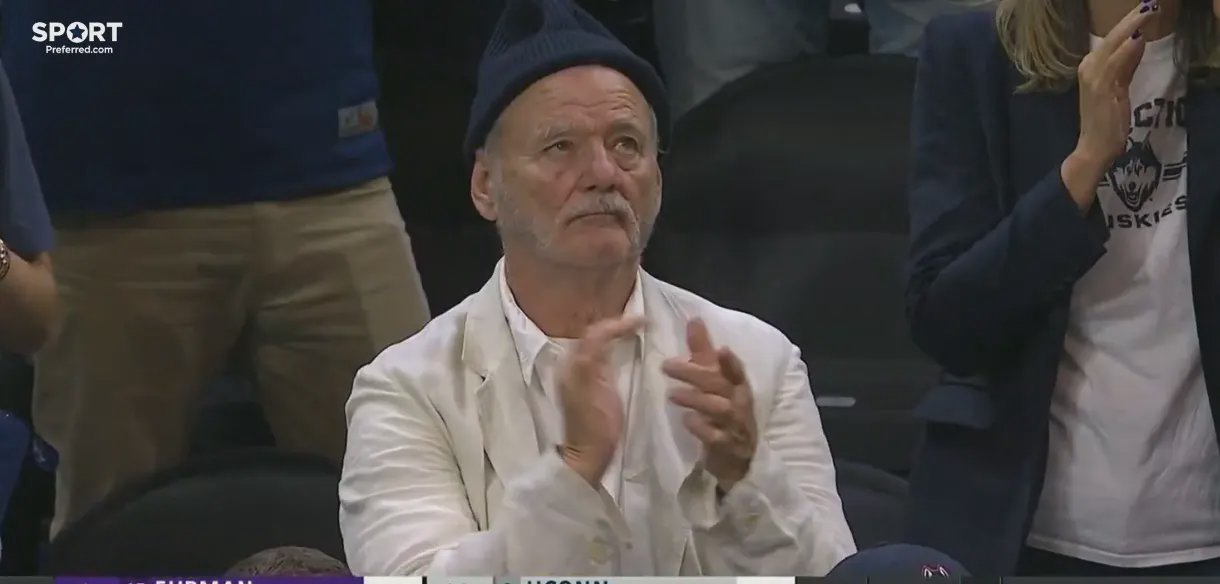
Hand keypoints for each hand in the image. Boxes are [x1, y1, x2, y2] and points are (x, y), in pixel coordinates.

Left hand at [557, 315, 644, 485]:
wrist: (589, 454)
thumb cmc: (592, 425)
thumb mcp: (589, 389)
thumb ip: (591, 359)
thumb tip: (602, 331)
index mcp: (572, 364)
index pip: (595, 332)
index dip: (618, 323)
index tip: (643, 320)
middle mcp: (574, 365)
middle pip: (595, 334)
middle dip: (617, 325)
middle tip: (642, 323)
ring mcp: (583, 375)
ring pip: (599, 343)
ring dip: (617, 334)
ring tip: (638, 330)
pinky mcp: (593, 385)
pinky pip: (603, 356)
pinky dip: (616, 346)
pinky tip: (629, 347)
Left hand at [664, 319, 757, 490]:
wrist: (736, 458)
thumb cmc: (723, 411)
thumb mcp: (714, 380)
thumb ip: (703, 352)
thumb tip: (693, 319)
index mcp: (737, 386)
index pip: (736, 371)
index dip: (731, 362)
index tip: (721, 349)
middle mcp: (739, 403)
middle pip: (720, 386)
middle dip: (695, 375)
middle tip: (666, 366)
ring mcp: (734, 426)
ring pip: (719, 410)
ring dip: (696, 399)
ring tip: (672, 393)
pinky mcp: (726, 447)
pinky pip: (716, 437)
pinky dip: (702, 428)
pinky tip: (687, 421)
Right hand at [1064, 1, 1157, 207]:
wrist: (1093, 147)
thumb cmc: (1105, 120)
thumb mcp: (1118, 87)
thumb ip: (1126, 64)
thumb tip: (1138, 40)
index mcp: (1090, 67)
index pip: (1112, 39)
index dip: (1128, 22)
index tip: (1144, 8)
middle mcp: (1088, 68)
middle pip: (1112, 37)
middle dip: (1132, 19)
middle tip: (1150, 4)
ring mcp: (1093, 78)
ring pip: (1114, 46)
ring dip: (1132, 27)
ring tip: (1148, 11)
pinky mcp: (1102, 89)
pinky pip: (1116, 65)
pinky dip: (1127, 51)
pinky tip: (1137, 38)